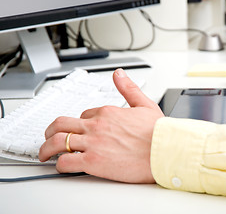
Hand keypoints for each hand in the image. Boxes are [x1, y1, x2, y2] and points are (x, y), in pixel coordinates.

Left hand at [39, 69, 163, 182]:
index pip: (84, 116)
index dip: (80, 124)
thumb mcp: (145, 104)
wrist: (165, 151)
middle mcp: (96, 125)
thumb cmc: (158, 133)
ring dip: (46, 148)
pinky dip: (59, 164)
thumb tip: (119, 74)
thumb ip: (128, 88)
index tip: (80, 131)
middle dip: (50, 131)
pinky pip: (66, 161)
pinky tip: (62, 166)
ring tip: (45, 154)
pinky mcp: (93, 161)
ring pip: (57, 142)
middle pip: (61, 124)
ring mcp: (92, 143)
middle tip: (48, 138)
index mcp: (108, 112)